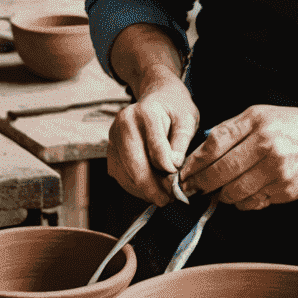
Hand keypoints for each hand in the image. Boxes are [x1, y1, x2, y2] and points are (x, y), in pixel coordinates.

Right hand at [107, 76, 200, 205]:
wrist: (157, 98)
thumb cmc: (174, 109)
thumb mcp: (187, 118)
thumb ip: (181, 141)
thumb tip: (173, 166)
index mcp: (146, 112)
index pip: (156, 148)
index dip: (168, 170)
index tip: (177, 183)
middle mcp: (124, 123)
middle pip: (135, 164)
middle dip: (152, 187)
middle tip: (167, 199)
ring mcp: (113, 136)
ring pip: (125, 173)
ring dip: (143, 190)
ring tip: (161, 196)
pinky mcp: (110, 149)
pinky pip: (120, 174)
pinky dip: (134, 186)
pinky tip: (149, 188)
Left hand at [181, 103, 297, 211]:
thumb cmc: (287, 125)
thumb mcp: (256, 115)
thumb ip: (228, 130)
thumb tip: (199, 154)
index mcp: (256, 124)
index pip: (215, 147)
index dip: (195, 164)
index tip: (184, 173)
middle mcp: (267, 147)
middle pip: (221, 173)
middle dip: (202, 184)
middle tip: (194, 187)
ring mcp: (278, 172)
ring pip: (235, 193)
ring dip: (222, 195)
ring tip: (221, 189)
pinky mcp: (286, 191)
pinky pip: (253, 203)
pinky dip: (242, 201)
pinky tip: (244, 192)